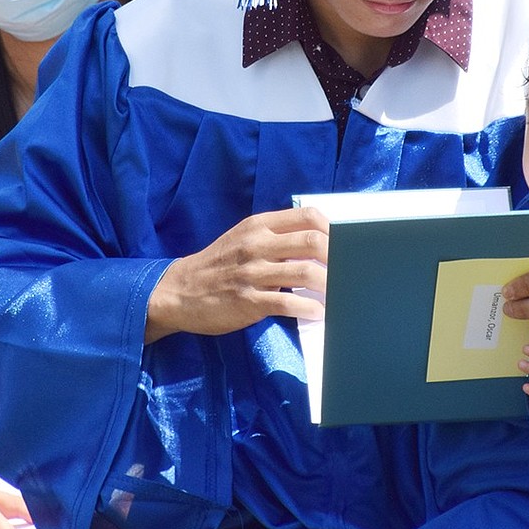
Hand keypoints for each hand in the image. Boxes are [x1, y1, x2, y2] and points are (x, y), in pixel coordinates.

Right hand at [146, 206, 329, 340]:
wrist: (179, 291)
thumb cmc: (219, 264)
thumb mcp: (244, 238)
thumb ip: (275, 235)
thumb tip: (317, 241)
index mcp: (259, 225)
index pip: (307, 216)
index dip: (332, 228)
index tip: (345, 243)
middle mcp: (257, 245)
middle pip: (313, 242)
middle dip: (338, 257)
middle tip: (349, 271)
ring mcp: (253, 273)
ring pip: (305, 272)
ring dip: (329, 285)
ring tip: (339, 293)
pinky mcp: (248, 301)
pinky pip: (288, 303)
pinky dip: (310, 308)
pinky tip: (317, 312)